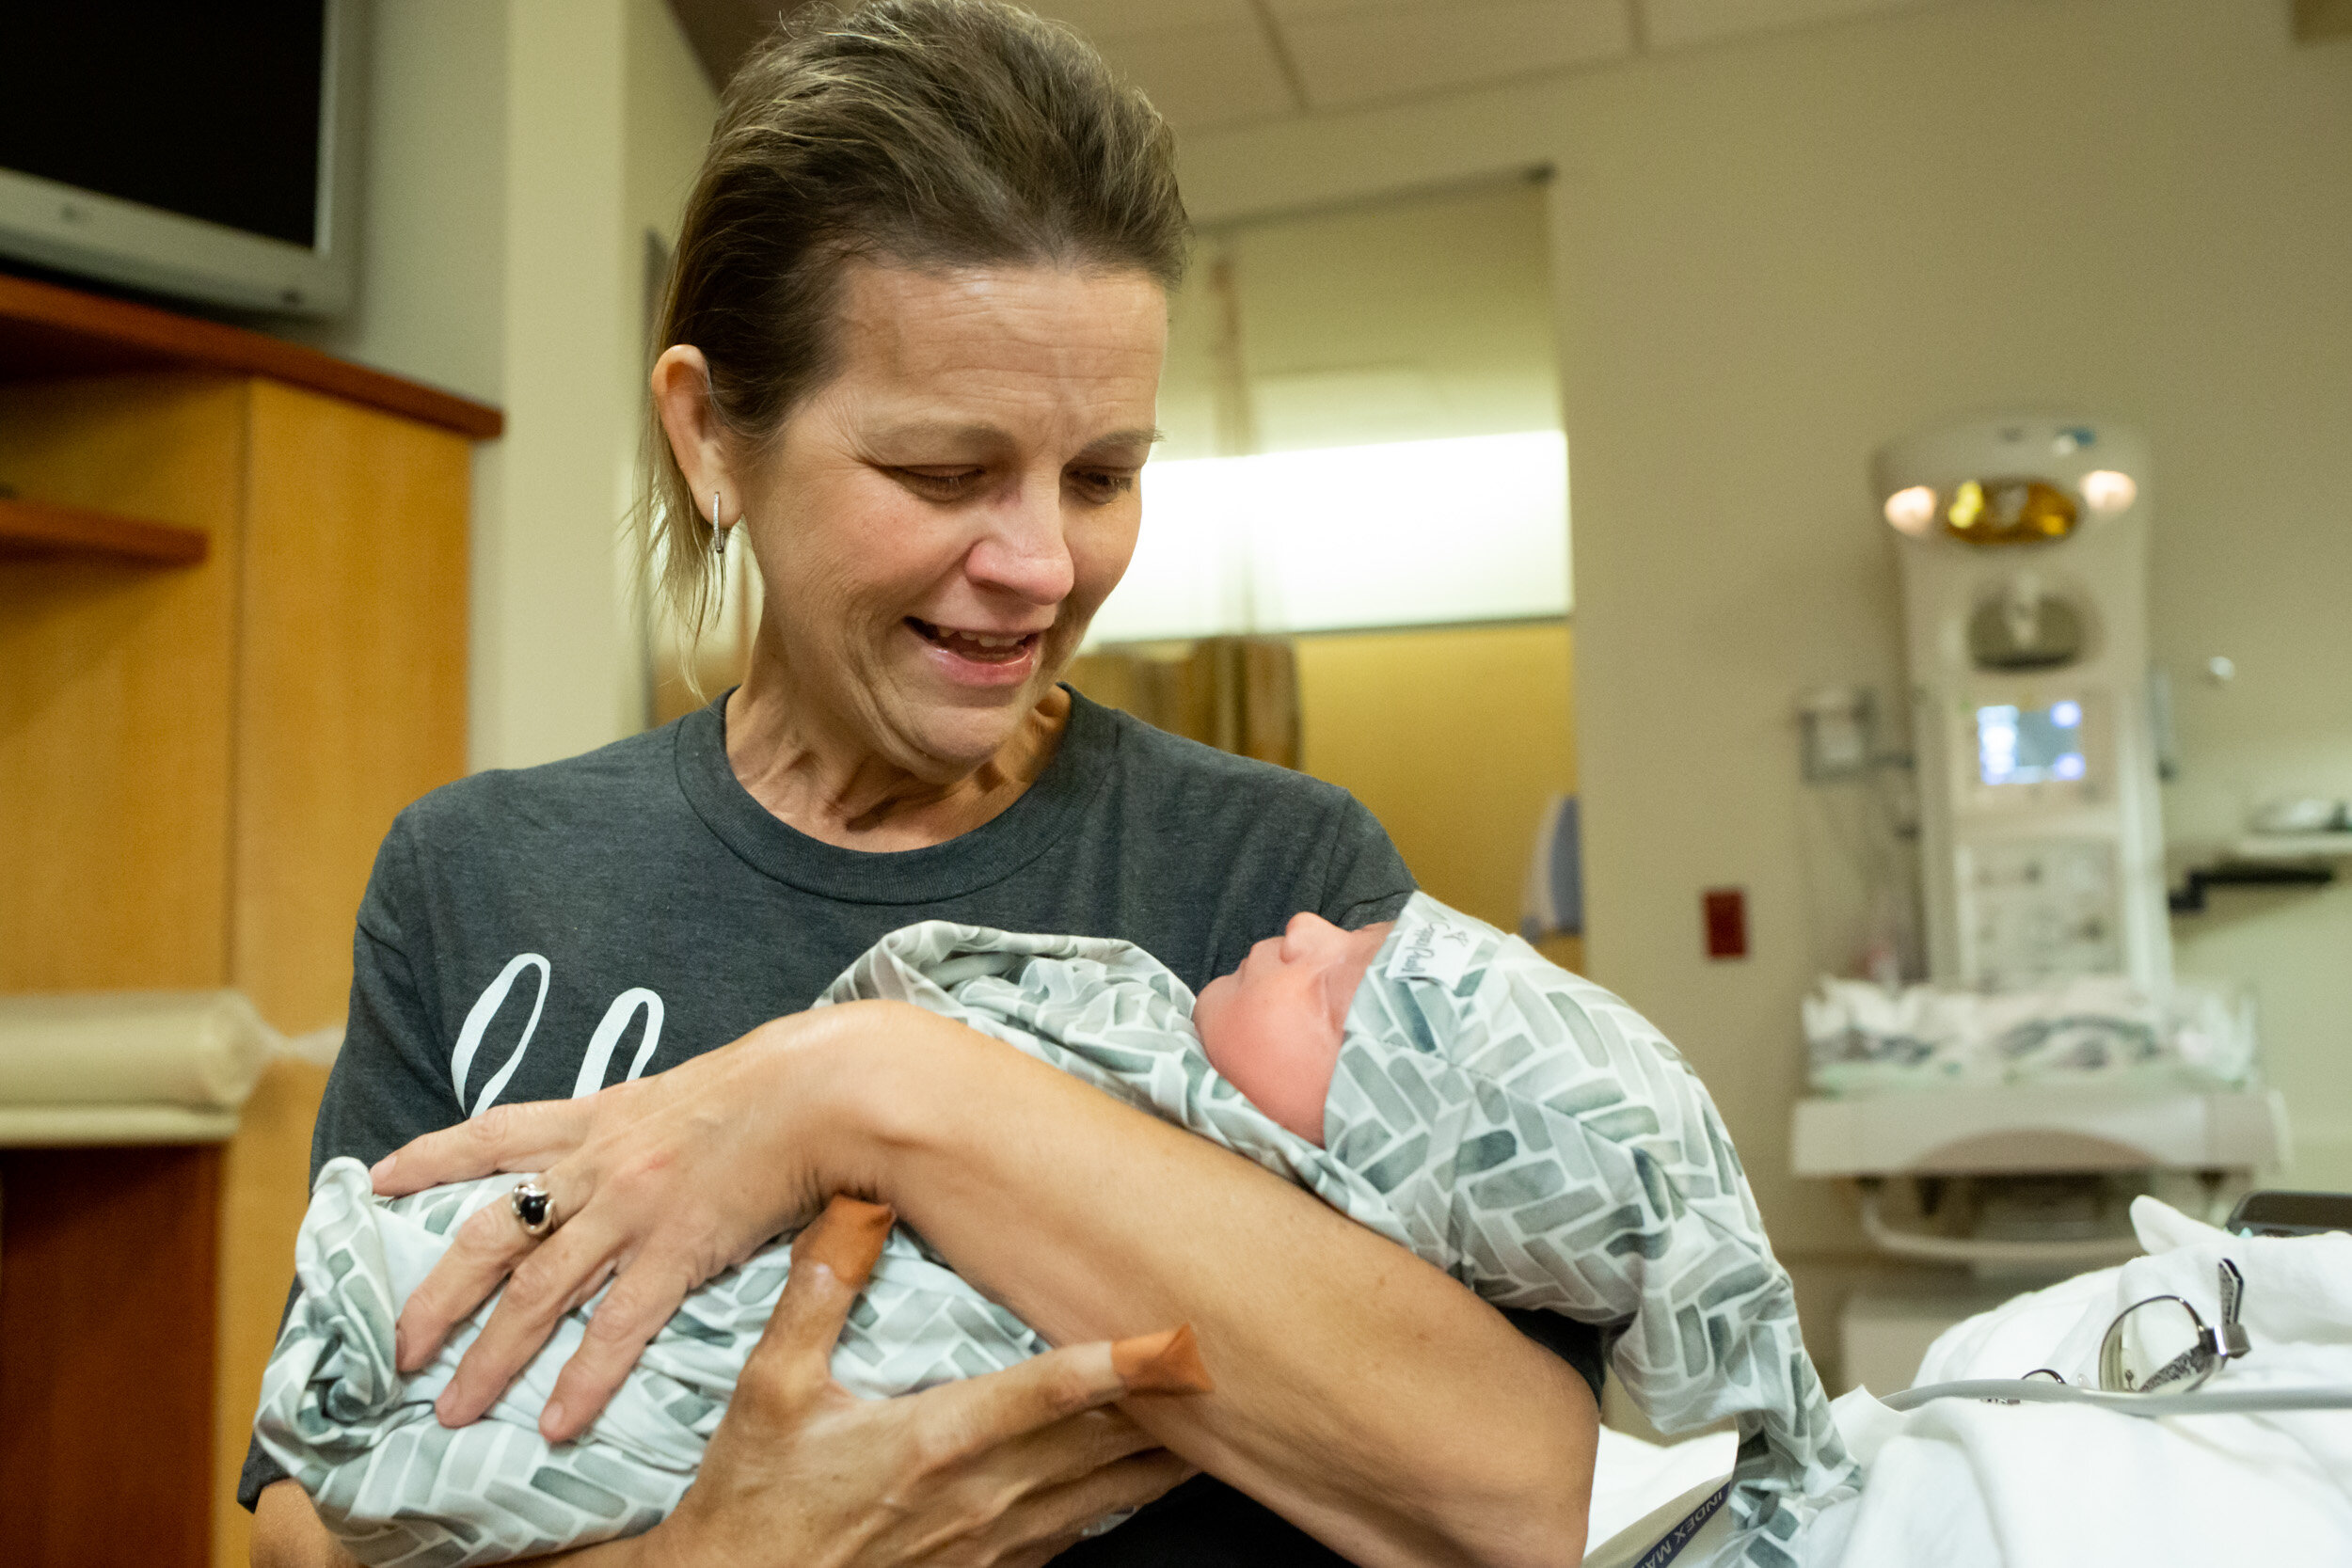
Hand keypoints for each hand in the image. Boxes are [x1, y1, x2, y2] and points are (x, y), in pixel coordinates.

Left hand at [373, 1010, 846, 1435]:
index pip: (496, 1133)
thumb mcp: (686, 1090)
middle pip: (492, 1234)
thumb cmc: (771, 1085)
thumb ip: (646, 1124)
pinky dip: (583, 1378)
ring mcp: (633, 1209)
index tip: (377, 1180)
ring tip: (453, 1410)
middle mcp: (599, 1165)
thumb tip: (638, 1147)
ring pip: (537, 1292)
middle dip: (436, 1295)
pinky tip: (558, 1422)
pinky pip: (618, 1326)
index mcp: (600, 1119)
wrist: (826, 1087)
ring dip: (490, 1356)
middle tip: (396, 1348)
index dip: (432, 1157)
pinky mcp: (679, 1247)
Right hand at [635, 1196, 1199, 1567]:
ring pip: (1106, 1496)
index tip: (1179, 1336)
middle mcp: (979, 1496)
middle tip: (1240, 1362)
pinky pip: (1077, 1536)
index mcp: (934, 1440)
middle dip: (1173, 1407)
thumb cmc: (754, 1500)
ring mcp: (991, 1544)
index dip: (1119, 1362)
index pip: (1048, 1392)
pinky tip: (1150, 1478)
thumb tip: (855, 1201)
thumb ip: (818, 1292)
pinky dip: (1123, 1502)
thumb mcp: (767, 1388)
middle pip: (1104, 1445)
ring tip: (1228, 1418)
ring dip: (1165, 1458)